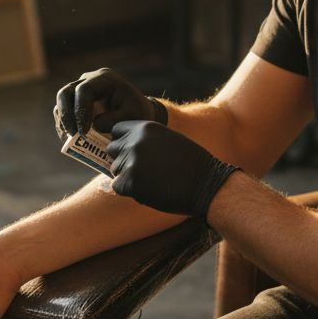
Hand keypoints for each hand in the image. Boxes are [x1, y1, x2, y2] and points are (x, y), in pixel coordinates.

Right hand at [54, 68, 166, 138]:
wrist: (137, 114)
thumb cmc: (137, 113)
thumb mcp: (133, 116)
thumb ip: (114, 120)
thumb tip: (94, 125)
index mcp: (104, 79)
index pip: (84, 90)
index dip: (80, 110)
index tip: (85, 132)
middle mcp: (88, 81)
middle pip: (66, 93)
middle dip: (66, 116)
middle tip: (73, 135)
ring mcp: (79, 90)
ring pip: (61, 103)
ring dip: (63, 122)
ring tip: (72, 140)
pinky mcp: (75, 103)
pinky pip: (63, 113)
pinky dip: (64, 126)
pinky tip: (71, 139)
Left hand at [107, 121, 239, 220]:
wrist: (205, 185)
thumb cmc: (190, 164)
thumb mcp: (167, 140)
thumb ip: (144, 140)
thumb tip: (120, 146)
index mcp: (145, 127)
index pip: (116, 130)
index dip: (123, 141)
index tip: (134, 151)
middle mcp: (135, 141)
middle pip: (112, 150)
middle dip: (123, 159)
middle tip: (145, 169)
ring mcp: (131, 161)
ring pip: (115, 169)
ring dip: (128, 176)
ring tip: (152, 179)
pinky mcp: (130, 182)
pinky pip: (117, 186)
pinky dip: (130, 190)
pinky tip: (150, 190)